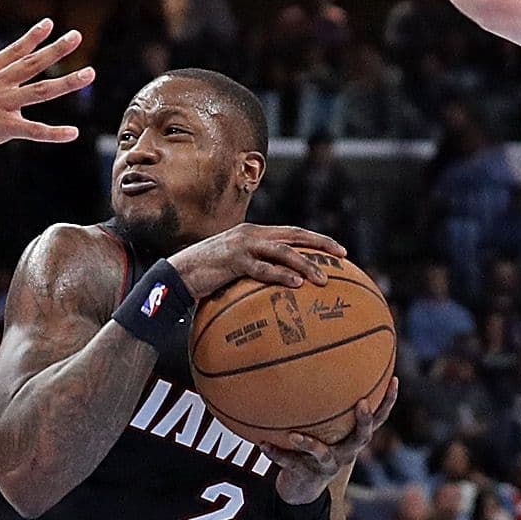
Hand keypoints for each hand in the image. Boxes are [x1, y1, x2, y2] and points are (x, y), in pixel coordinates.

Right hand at [0, 20, 93, 158]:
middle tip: (77, 36)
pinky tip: (72, 133)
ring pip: (42, 91)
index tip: (49, 24)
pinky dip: (54, 133)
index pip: (14, 50)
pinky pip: (34, 130)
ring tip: (90, 74)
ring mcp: (1, 103)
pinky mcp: (1, 127)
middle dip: (57, 49)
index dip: (33, 37)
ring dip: (68, 82)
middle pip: (34, 62)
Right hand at [167, 220, 346, 297]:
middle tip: (342, 256)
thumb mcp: (235, 267)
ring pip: (282, 251)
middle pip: (294, 236)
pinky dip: (281, 276)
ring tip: (322, 279)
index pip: (293, 233)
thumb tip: (279, 286)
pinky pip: (262, 268)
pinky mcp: (233, 261)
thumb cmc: (208, 275)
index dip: (316, 240)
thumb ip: (256, 268)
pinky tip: (296, 285)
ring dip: (305, 265)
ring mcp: (242, 246)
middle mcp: (252, 234)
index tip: (339, 251)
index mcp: (255, 233)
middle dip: (321, 244)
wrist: (178, 273)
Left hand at [257, 377, 397, 505]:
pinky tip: (263, 444)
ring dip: (309, 444)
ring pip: (322, 455)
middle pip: (362, 437)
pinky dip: (275, 453)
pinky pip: (289, 462)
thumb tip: (314, 360)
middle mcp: (345, 453)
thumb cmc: (314, 448)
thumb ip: (324, 405)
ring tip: (294, 435)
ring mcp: (327, 466)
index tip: (395, 380)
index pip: (377, 419)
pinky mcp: (306, 475)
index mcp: (352, 439)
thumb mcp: (322, 428)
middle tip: (362, 403)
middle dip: (364, 420)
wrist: (301, 489)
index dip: (388, 402)